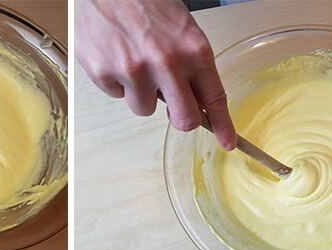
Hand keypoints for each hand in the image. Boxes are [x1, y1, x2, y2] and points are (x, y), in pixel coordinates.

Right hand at [74, 0, 236, 149]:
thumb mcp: (181, 26)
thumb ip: (190, 62)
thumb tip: (195, 97)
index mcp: (193, 49)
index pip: (215, 97)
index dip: (222, 125)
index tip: (227, 141)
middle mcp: (167, 63)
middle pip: (184, 118)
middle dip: (181, 117)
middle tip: (173, 106)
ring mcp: (133, 71)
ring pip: (144, 109)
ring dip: (142, 92)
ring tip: (134, 60)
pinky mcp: (104, 73)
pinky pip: (116, 94)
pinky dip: (116, 80)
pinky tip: (115, 54)